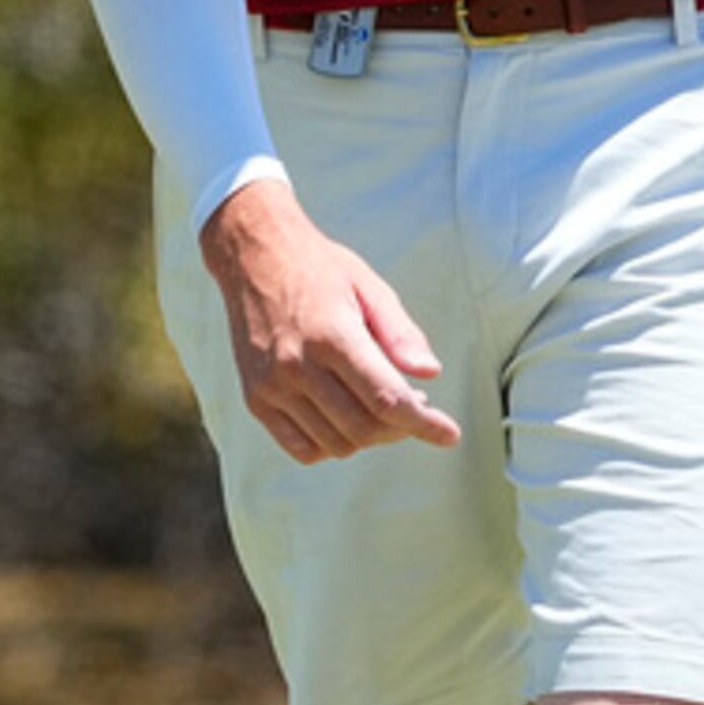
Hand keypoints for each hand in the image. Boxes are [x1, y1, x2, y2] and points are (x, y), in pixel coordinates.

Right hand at [198, 177, 463, 464]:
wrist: (253, 257)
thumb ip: (400, 333)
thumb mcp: (368, 286)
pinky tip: (346, 419)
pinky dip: (332, 445)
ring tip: (380, 407)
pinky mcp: (256, 399)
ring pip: (336, 444)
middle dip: (400, 428)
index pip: (387, 399)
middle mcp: (297, 366)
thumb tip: (430, 373)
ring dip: (369, 437)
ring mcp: (272, 386)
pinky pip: (302, 448)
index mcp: (332, 335)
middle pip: (364, 428)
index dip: (424, 424)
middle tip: (415, 407)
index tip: (450, 435)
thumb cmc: (319, 269)